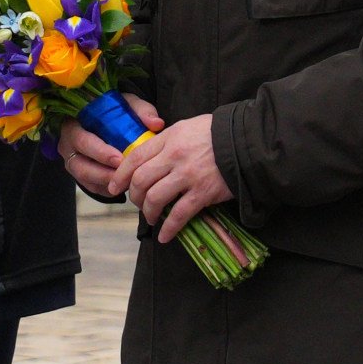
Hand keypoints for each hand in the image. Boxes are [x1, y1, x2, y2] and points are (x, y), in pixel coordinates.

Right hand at [58, 107, 134, 200]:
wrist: (103, 119)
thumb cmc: (113, 112)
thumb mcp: (126, 105)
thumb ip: (141, 110)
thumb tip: (156, 124)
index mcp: (73, 127)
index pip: (82, 141)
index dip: (100, 152)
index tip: (120, 159)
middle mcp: (68, 147)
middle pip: (81, 166)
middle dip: (104, 173)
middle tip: (126, 176)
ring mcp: (73, 163)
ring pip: (86, 180)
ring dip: (107, 183)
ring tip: (128, 182)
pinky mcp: (80, 176)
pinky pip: (92, 187)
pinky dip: (108, 189)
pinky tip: (124, 186)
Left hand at [119, 110, 232, 242]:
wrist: (248, 142)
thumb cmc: (218, 133)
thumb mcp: (188, 127)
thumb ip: (168, 140)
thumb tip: (151, 155)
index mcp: (169, 138)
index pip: (135, 157)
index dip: (120, 174)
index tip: (115, 186)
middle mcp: (174, 156)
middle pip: (140, 180)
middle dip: (134, 196)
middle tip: (136, 203)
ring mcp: (188, 176)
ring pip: (154, 198)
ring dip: (148, 213)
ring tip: (150, 218)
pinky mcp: (202, 193)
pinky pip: (179, 215)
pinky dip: (169, 229)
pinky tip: (164, 236)